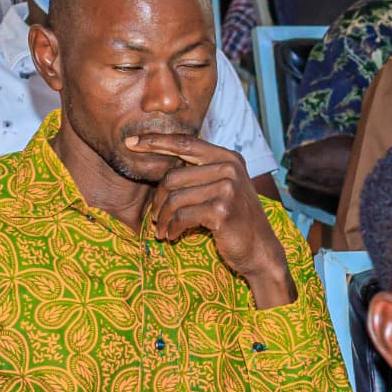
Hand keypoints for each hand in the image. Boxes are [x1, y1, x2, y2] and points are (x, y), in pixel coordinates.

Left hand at [126, 134, 293, 307]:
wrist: (260, 250)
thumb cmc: (236, 220)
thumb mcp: (224, 188)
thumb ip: (201, 171)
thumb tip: (161, 159)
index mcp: (228, 158)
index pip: (185, 143)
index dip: (156, 141)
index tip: (130, 143)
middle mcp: (229, 169)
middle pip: (172, 176)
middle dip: (157, 201)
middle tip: (155, 218)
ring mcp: (227, 189)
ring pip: (174, 199)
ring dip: (163, 219)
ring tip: (162, 230)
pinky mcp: (221, 210)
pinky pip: (181, 216)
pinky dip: (172, 229)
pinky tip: (173, 237)